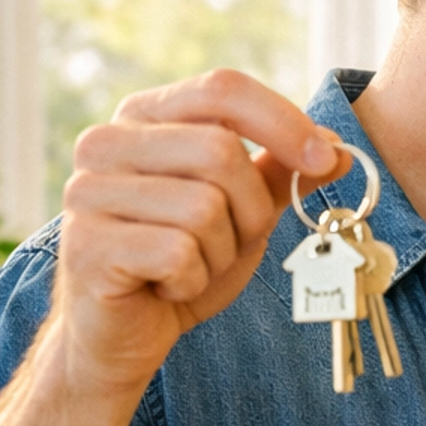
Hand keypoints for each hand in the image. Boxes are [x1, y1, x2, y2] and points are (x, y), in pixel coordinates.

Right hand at [54, 70, 347, 401]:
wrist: (121, 335)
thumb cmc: (180, 264)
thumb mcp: (241, 211)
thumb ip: (280, 173)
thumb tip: (340, 150)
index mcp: (143, 117)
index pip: (222, 89)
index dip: (283, 122)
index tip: (326, 159)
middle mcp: (105, 143)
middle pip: (220, 151)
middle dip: (251, 210)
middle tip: (232, 243)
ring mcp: (87, 192)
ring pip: (203, 208)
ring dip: (220, 253)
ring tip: (192, 267)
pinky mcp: (86, 245)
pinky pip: (178, 254)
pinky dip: (193, 281)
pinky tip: (168, 288)